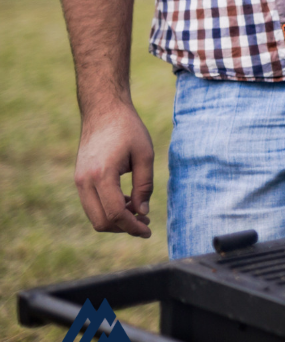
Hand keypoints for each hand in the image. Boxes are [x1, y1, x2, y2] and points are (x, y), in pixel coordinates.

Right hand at [74, 99, 153, 237]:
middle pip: (100, 221)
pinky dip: (107, 209)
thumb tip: (142, 213)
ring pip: (94, 216)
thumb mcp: (145, 155)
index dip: (132, 226)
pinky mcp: (79, 179)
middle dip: (124, 228)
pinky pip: (91, 204)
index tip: (148, 230)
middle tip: (145, 223)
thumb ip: (144, 186)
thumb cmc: (128, 129)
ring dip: (116, 220)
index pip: (114, 214)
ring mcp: (78, 181)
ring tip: (139, 212)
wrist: (103, 110)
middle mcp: (84, 181)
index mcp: (101, 175)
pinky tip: (126, 202)